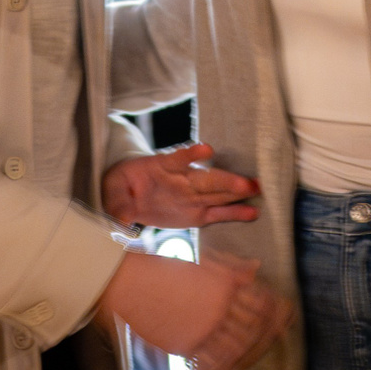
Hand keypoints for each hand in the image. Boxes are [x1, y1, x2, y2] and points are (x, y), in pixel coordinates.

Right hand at [96, 250, 291, 369]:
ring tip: (250, 362)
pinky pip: (212, 363)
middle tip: (275, 340)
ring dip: (248, 357)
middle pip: (255, 327)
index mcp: (224, 284)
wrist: (131, 284)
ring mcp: (204, 326)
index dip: (277, 312)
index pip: (262, 302)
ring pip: (238, 347)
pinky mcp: (188, 343)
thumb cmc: (163, 272)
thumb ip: (231, 269)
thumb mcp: (201, 266)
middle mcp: (218, 306)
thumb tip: (255, 267)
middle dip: (269, 336)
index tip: (284, 316)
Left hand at [102, 143, 262, 228]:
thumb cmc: (121, 186)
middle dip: (227, 180)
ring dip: (237, 192)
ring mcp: (191, 195)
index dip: (191, 154)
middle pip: (207, 178)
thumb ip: (118, 205)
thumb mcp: (113, 193)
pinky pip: (215, 212)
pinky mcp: (195, 212)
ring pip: (218, 193)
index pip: (178, 158)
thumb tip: (122, 220)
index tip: (206, 150)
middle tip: (249, 182)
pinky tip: (251, 212)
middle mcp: (181, 180)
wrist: (126, 193)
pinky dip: (232, 212)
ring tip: (258, 191)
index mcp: (162, 167)